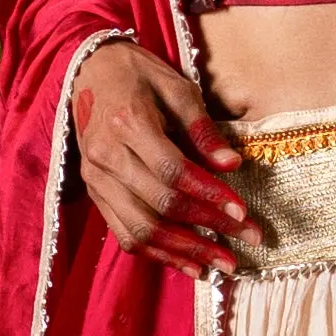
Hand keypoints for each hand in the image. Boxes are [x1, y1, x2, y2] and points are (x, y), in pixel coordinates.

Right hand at [76, 36, 256, 271]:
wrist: (88, 70)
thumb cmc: (138, 74)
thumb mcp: (177, 88)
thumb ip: (203, 128)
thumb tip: (232, 165)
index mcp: (129, 123)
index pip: (173, 171)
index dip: (209, 195)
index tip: (243, 211)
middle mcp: (107, 156)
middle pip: (160, 205)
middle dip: (207, 228)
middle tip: (247, 240)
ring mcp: (97, 179)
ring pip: (140, 229)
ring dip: (184, 252)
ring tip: (220, 265)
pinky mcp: (95, 193)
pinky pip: (125, 234)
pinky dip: (158, 254)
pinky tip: (189, 265)